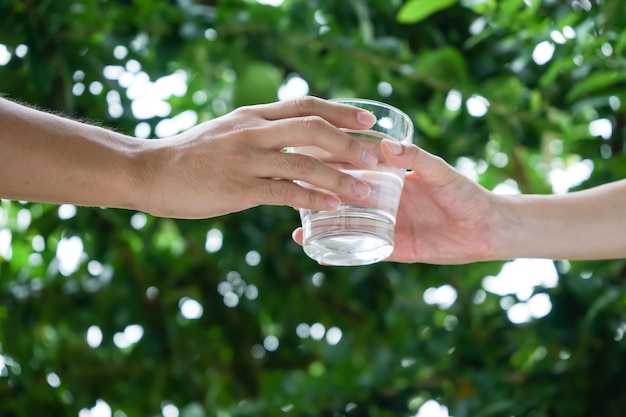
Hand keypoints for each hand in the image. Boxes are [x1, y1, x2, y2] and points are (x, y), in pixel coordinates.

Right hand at [142, 96, 377, 217]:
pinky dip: (313, 198)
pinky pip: (284, 192)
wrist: (151, 172)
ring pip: (304, 162)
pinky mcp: (238, 188)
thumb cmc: (192, 156)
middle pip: (312, 128)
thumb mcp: (229, 132)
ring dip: (339, 177)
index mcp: (253, 116)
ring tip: (364, 191)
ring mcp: (246, 159)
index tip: (368, 119)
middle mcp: (253, 132)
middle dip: (349, 142)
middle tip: (375, 157)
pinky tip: (333, 206)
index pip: (305, 105)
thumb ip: (260, 134)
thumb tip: (294, 144)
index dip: (340, 110)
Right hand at [292, 141, 499, 263]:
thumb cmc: (465, 193)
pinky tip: (317, 253)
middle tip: (291, 189)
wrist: (486, 229)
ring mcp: (384, 225)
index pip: (354, 167)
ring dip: (321, 224)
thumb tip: (387, 144)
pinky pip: (360, 251)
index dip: (332, 161)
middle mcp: (382, 201)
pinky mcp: (391, 249)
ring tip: (293, 222)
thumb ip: (417, 159)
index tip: (307, 154)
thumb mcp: (440, 172)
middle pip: (343, 195)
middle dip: (318, 193)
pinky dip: (338, 253)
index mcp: (391, 178)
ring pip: (345, 224)